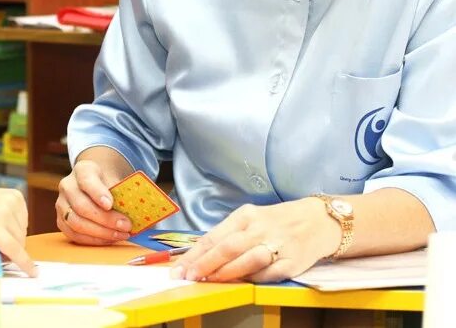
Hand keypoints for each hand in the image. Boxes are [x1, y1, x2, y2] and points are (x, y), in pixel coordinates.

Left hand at [0, 177, 35, 278]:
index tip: (33, 273)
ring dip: (15, 241)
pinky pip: (24, 221)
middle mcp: (4, 210)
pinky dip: (17, 228)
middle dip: (12, 253)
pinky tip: (5, 225)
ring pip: (22, 232)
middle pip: (18, 242)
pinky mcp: (18, 196)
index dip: (23, 262)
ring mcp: (12, 201)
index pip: (11, 247)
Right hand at [56, 160, 130, 244]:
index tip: (110, 204)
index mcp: (82, 170)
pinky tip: (109, 238)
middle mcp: (67, 186)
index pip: (86, 180)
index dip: (97, 193)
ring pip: (76, 223)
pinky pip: (74, 234)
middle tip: (125, 226)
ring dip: (100, 233)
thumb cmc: (107, 183)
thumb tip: (134, 211)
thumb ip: (121, 192)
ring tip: (120, 235)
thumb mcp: (114, 179)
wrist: (94, 184)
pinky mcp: (61, 220)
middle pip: (81, 206)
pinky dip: (93, 240)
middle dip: (105, 219)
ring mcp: (61, 204)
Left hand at [170, 198, 339, 282]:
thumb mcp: (250, 220)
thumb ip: (228, 236)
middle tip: (189, 277)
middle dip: (205, 264)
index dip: (195, 254)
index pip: (214, 236)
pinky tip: (241, 282)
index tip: (179, 268)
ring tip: (209, 281)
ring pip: (248, 259)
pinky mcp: (293, 261)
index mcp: (245, 215)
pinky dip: (253, 278)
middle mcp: (259, 227)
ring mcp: (277, 244)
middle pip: (228, 247)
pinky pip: (269, 273)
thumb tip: (200, 257)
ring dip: (227, 272)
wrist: (318, 220)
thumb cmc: (276, 222)